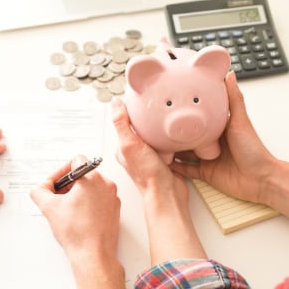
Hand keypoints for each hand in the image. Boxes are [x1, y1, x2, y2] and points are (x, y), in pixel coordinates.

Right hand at [30, 155, 120, 260]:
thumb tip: (41, 188)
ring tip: (67, 211)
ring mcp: (112, 198)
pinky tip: (78, 218)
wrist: (93, 255)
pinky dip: (87, 205)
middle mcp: (106, 185)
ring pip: (91, 188)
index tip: (54, 184)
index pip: (76, 161)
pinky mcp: (114, 210)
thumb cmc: (77, 232)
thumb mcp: (48, 207)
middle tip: (58, 199)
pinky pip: (99, 200)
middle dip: (68, 186)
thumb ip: (40, 191)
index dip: (61, 172)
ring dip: (77, 195)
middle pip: (83, 175)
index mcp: (93, 178)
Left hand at [110, 97, 188, 212]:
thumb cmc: (148, 174)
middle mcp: (135, 150)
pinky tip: (172, 131)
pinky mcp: (164, 156)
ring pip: (153, 131)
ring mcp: (150, 153)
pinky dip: (168, 134)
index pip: (124, 120)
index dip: (130, 107)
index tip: (138, 95)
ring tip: (164, 115)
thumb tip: (115, 103)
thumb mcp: (130, 145)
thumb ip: (122, 124)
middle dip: (146, 114)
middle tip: (153, 102)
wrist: (168, 193)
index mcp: (123, 146)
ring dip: (159, 124)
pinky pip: (165, 139)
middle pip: (139, 125)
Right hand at [169, 70, 276, 204]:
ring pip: (183, 151)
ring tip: (153, 141)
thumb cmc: (253, 150)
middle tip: (156, 121)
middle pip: (188, 133)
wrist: (261, 179)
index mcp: (219, 127)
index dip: (187, 109)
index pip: (199, 115)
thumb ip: (233, 99)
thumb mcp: (240, 121)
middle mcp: (211, 141)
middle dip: (174, 129)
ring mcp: (207, 157)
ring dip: (170, 147)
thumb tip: (229, 74)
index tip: (172, 100)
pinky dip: (174, 166)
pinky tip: (162, 161)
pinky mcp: (205, 173)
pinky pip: (186, 169)